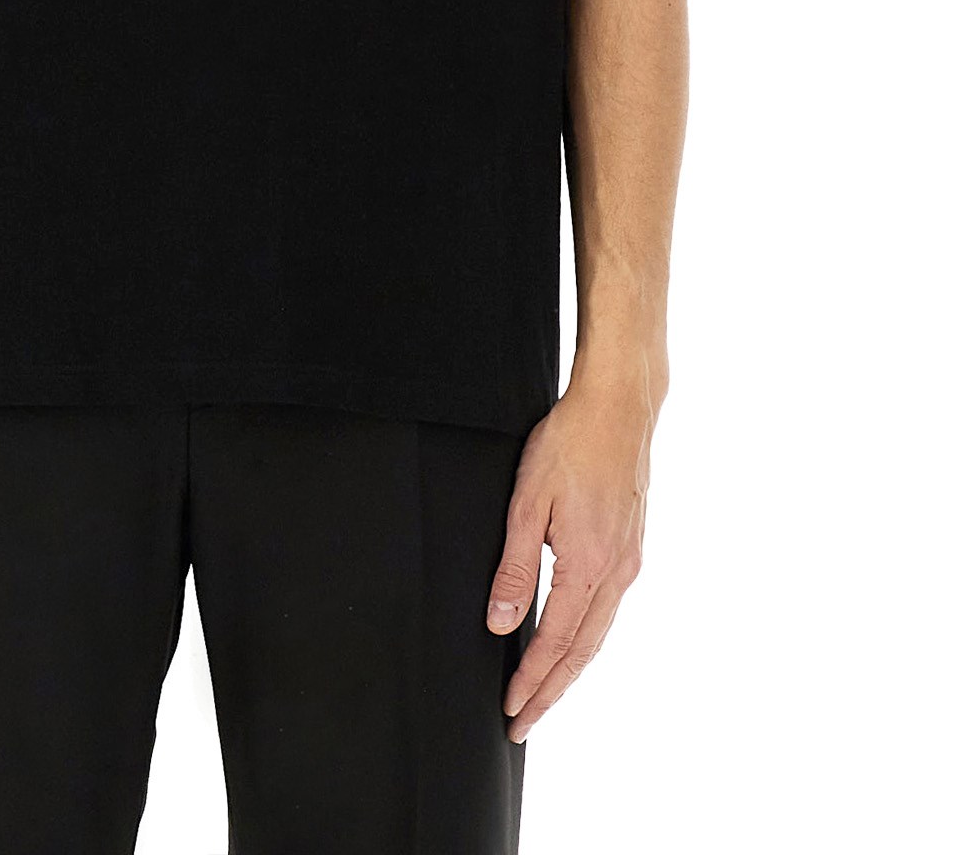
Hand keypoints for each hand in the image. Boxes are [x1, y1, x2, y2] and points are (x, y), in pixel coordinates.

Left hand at [485, 375, 654, 741]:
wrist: (618, 408)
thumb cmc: (568, 445)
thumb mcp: (527, 504)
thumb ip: (514, 569)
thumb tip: (499, 624)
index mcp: (588, 566)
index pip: (554, 643)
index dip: (531, 681)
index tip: (511, 710)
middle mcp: (617, 573)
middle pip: (581, 652)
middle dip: (551, 692)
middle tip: (523, 723)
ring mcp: (630, 561)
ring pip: (598, 634)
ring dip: (570, 670)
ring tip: (544, 695)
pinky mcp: (633, 546)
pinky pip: (609, 609)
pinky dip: (587, 638)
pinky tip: (572, 641)